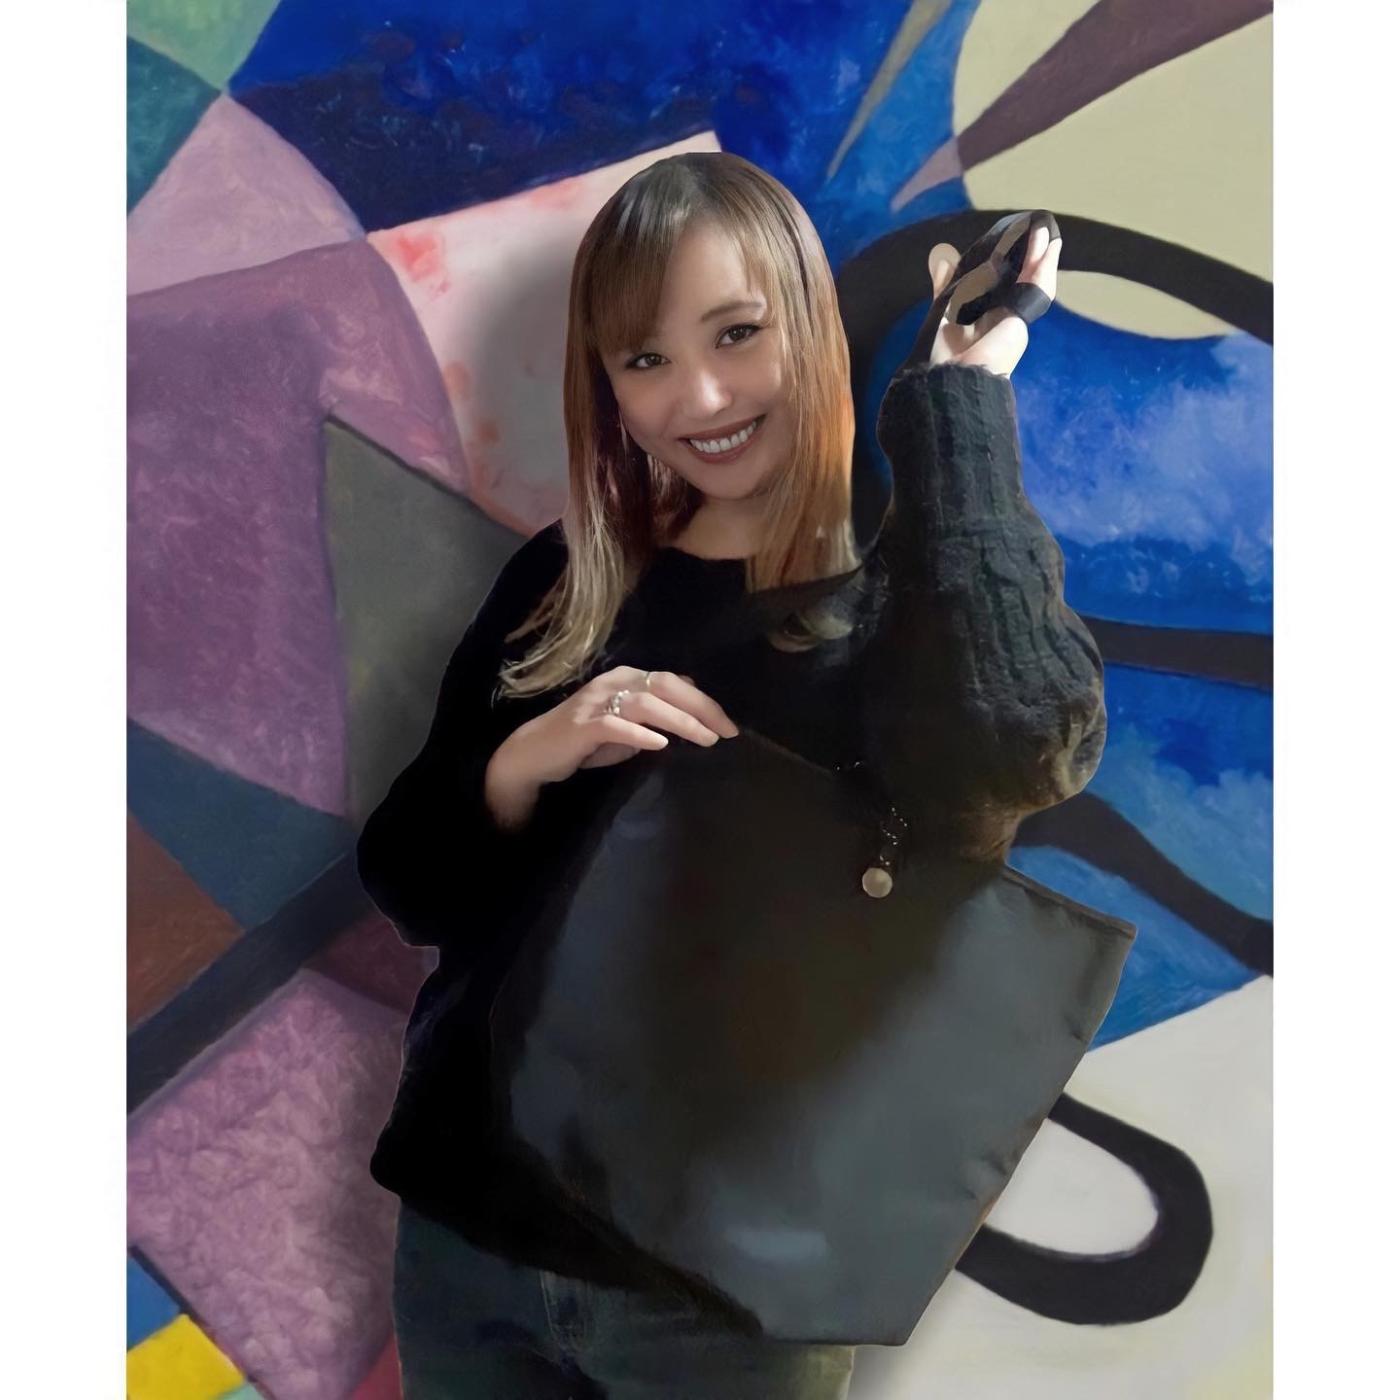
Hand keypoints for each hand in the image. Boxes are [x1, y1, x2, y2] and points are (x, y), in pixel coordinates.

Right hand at [485, 666, 739, 826]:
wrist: (537, 752)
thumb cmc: (586, 740)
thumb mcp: (628, 724)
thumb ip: (656, 715)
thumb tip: (693, 709)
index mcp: (627, 678)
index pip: (674, 682)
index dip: (704, 702)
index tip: (728, 725)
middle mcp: (613, 682)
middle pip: (665, 686)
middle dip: (700, 708)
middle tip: (725, 731)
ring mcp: (596, 702)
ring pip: (645, 703)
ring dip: (679, 721)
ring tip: (704, 738)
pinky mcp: (582, 725)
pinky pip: (615, 725)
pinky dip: (639, 734)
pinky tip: (659, 744)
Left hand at [923, 225, 1060, 377]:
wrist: (950, 376)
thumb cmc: (942, 351)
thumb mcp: (943, 308)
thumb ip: (945, 285)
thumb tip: (942, 258)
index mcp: (982, 316)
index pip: (999, 283)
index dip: (1006, 262)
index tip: (1009, 240)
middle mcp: (1000, 318)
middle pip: (1021, 280)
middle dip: (1028, 256)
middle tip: (1033, 231)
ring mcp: (1013, 320)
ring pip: (1033, 282)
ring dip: (1039, 256)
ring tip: (1043, 231)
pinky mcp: (1021, 321)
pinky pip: (1037, 290)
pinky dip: (1045, 267)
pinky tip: (1050, 247)